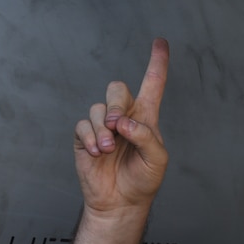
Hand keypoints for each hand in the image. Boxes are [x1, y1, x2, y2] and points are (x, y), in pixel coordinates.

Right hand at [73, 39, 169, 215]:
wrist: (120, 201)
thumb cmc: (144, 179)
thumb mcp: (157, 160)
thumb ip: (146, 137)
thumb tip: (122, 122)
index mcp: (146, 117)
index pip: (153, 84)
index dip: (157, 63)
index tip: (160, 41)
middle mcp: (124, 116)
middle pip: (117, 89)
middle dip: (116, 104)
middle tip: (117, 127)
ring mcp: (102, 126)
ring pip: (97, 108)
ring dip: (102, 128)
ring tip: (107, 149)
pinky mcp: (84, 137)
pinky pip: (82, 125)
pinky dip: (90, 137)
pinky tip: (97, 152)